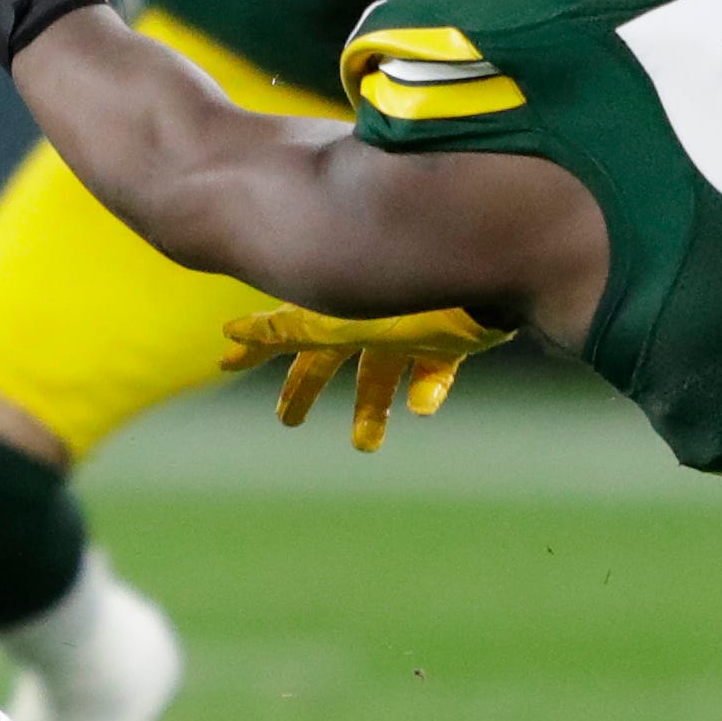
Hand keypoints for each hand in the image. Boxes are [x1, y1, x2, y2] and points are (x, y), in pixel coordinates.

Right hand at [219, 307, 514, 450]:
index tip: (227, 360)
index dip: (257, 346)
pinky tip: (424, 406)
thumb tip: (228, 332)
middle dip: (305, 386)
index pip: (288, 329)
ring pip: (382, 370)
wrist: (494, 275)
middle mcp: (372, 316)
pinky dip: (428, 386)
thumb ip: (291, 332)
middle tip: (286, 420)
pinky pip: (436, 368)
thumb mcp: (345, 321)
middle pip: (329, 357)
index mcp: (341, 309)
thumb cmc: (413, 297)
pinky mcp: (453, 337)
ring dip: (371, 407)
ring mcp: (413, 323)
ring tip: (364, 445)